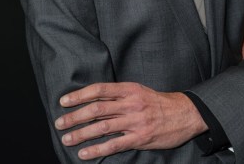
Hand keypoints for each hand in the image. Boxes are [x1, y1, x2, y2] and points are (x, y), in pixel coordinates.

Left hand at [55, 82, 207, 159]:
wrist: (184, 113)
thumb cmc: (158, 102)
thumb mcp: (139, 91)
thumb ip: (119, 95)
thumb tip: (94, 100)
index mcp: (129, 89)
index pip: (99, 90)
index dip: (80, 95)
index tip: (64, 101)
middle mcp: (130, 103)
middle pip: (97, 109)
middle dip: (75, 116)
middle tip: (59, 123)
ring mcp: (135, 121)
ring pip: (102, 128)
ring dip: (81, 134)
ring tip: (67, 139)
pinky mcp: (139, 138)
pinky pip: (114, 145)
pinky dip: (97, 150)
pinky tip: (84, 154)